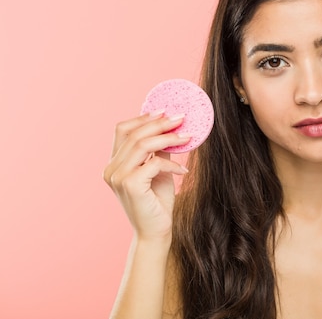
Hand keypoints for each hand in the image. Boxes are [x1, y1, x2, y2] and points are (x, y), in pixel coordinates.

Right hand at [103, 111, 190, 241]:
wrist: (155, 232)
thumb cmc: (157, 202)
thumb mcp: (159, 170)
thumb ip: (159, 151)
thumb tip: (172, 127)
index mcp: (114, 163)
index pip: (122, 130)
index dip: (143, 118)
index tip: (164, 110)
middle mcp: (111, 168)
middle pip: (134, 134)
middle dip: (160, 123)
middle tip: (181, 118)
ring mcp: (117, 177)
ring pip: (143, 145)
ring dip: (168, 138)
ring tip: (187, 137)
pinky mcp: (130, 185)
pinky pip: (154, 163)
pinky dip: (172, 163)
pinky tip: (184, 169)